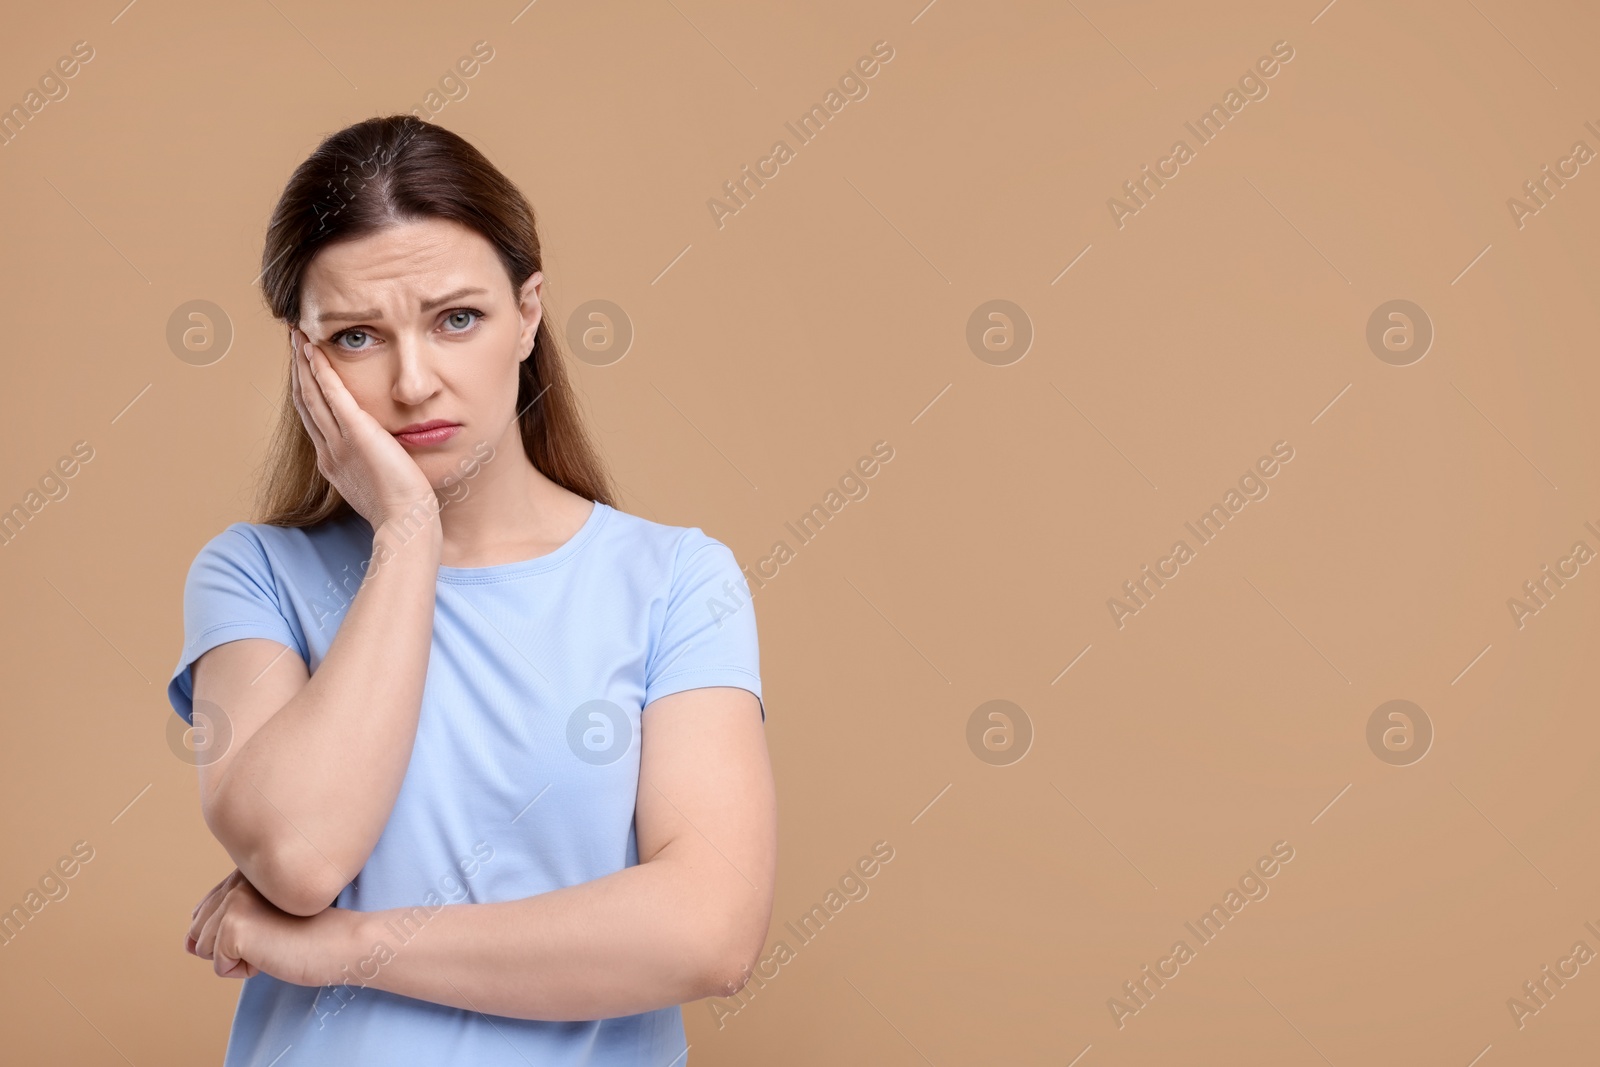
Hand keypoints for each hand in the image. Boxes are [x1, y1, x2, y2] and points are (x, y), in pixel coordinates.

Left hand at [186, 868, 349, 985]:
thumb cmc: (310, 935)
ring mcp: (235, 901)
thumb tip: (187, 944)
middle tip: (274, 936)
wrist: (342, 943)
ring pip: (205, 949)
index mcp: (246, 873)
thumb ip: (227, 921)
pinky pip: (219, 966)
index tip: (268, 928)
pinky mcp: (234, 926)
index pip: (207, 909)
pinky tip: (273, 953)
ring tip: (274, 942)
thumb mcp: (266, 921)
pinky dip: (244, 970)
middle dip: (231, 945)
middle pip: (200, 931)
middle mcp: (238, 881)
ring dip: (238, 957)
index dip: (229, 931)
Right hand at [289, 326, 440, 530]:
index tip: (303, 367)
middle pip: (305, 402)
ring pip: (311, 394)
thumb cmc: (402, 510)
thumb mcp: (379, 483)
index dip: (305, 389)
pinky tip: (314, 350)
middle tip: (294, 342)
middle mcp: (329, 450)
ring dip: (303, 363)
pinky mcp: (356, 433)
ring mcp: (339, 443)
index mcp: (333, 462)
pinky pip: (332, 395)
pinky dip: (321, 371)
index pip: (313, 418)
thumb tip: (382, 451)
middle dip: (298, 370)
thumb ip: (374, 463)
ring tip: (298, 337)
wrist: (405, 523)